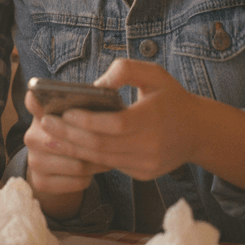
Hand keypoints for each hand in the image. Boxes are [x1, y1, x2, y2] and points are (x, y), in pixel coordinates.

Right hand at [21, 88, 111, 218]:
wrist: (58, 170)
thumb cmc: (73, 136)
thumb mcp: (74, 118)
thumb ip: (80, 105)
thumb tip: (100, 89)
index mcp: (39, 115)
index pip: (34, 103)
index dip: (38, 100)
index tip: (45, 96)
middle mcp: (31, 136)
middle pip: (65, 139)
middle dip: (92, 143)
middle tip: (112, 142)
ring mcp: (34, 160)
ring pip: (76, 164)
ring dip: (96, 162)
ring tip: (107, 157)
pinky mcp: (40, 182)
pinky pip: (77, 181)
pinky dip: (90, 177)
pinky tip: (93, 170)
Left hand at [34, 58, 244, 192]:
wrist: (199, 131)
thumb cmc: (171, 97)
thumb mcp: (155, 73)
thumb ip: (126, 70)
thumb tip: (97, 85)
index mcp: (154, 118)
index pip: (115, 125)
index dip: (88, 120)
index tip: (65, 110)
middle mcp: (151, 146)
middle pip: (102, 145)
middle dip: (69, 135)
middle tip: (45, 122)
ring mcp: (147, 164)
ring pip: (102, 159)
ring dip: (72, 148)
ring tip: (49, 135)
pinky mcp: (142, 174)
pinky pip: (110, 166)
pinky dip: (87, 157)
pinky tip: (68, 146)